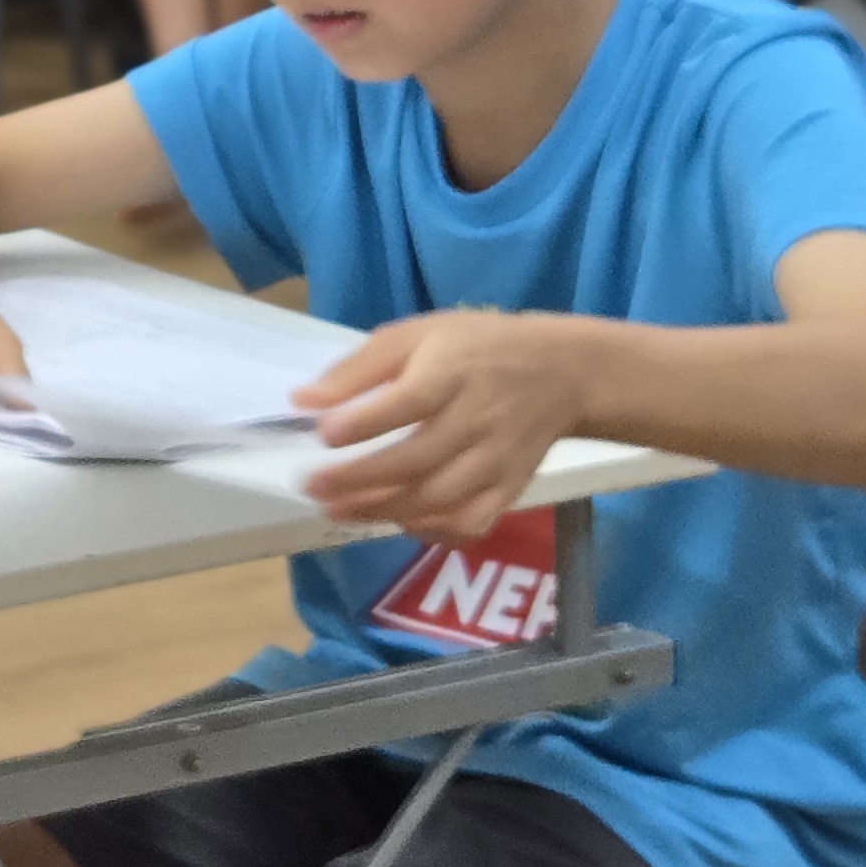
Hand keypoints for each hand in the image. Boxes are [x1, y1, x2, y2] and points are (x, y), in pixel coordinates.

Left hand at [293, 309, 586, 539]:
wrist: (563, 373)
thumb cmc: (475, 347)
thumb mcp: (417, 335)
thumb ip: (359, 369)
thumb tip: (301, 401)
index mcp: (453, 372)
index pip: (409, 402)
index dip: (363, 423)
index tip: (322, 434)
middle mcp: (478, 420)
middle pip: (418, 460)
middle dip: (359, 480)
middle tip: (313, 487)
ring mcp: (497, 461)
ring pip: (440, 499)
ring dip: (383, 511)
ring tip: (338, 509)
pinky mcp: (510, 489)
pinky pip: (470, 522)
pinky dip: (431, 531)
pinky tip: (396, 521)